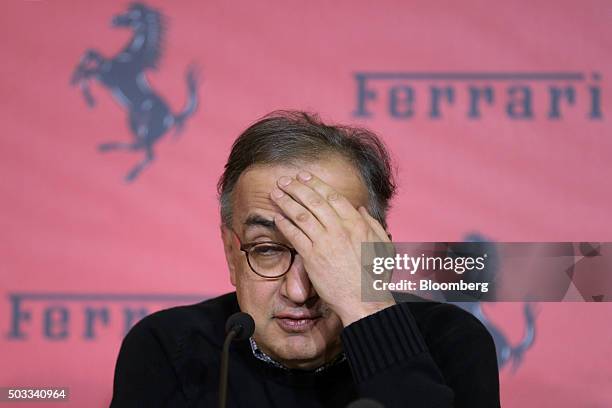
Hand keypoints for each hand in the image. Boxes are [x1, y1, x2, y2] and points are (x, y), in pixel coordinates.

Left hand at [270, 171, 394, 325]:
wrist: (365, 300)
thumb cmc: (375, 276)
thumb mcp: (383, 245)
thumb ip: (372, 224)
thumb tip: (361, 209)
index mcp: (357, 224)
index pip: (333, 197)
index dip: (316, 184)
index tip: (305, 177)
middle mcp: (340, 229)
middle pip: (314, 201)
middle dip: (297, 188)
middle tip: (285, 180)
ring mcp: (325, 242)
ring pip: (301, 215)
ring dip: (286, 202)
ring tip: (275, 194)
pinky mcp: (312, 257)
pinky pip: (295, 236)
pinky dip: (285, 225)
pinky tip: (277, 217)